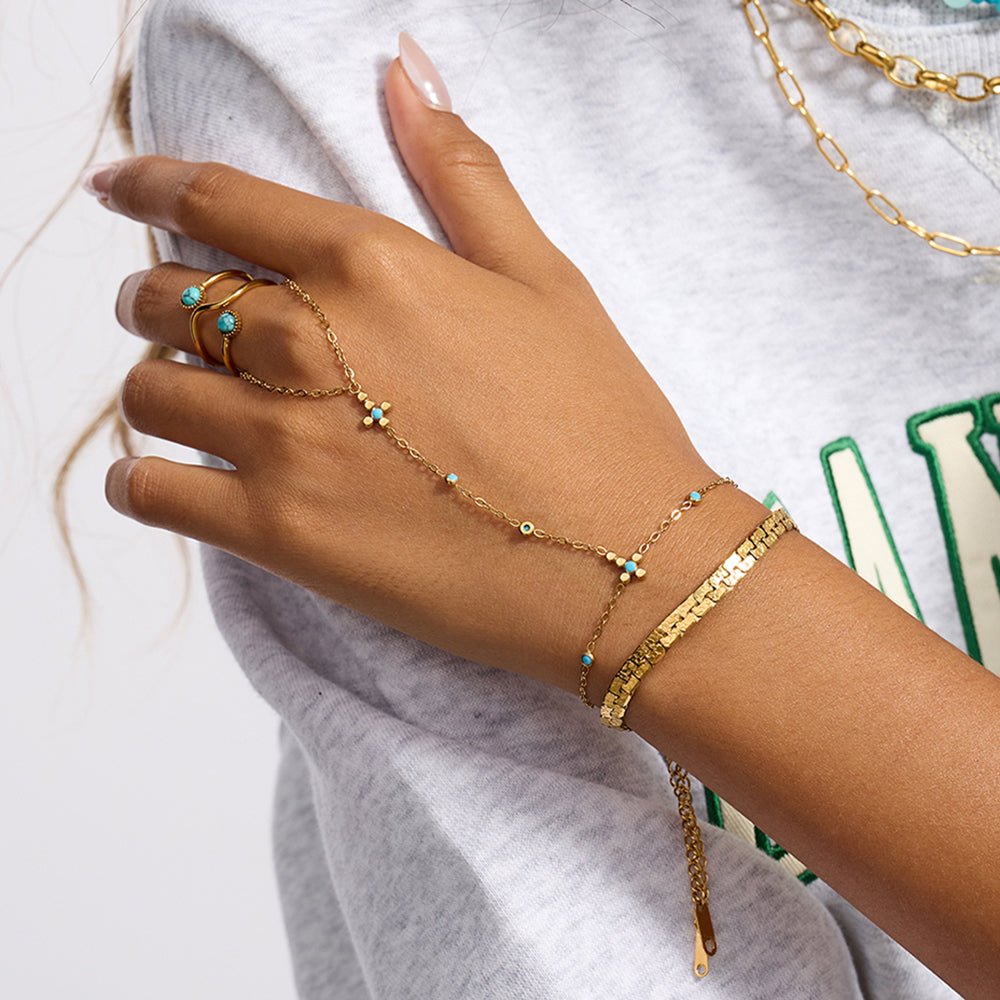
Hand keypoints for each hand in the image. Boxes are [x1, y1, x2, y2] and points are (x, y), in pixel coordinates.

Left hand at [95, 49, 760, 695]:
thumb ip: (463, 175)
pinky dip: (144, 484)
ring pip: (148, 392)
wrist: (624, 561)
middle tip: (184, 323)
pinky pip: (152, 493)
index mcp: (371, 266)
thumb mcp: (544, 279)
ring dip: (158, 388)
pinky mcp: (277, 534)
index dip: (152, 187)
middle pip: (168, 299)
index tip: (124, 190)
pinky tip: (168, 482)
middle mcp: (310, 342)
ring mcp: (285, 442)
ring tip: (194, 405)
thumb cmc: (599, 421)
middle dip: (161, 301)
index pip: (216, 200)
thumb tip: (405, 73)